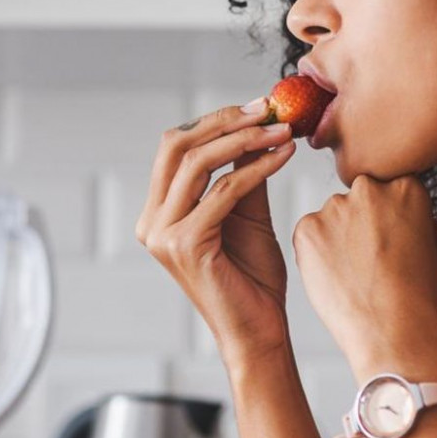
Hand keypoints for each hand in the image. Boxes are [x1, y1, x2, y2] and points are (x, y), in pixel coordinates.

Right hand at [136, 99, 296, 364]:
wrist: (259, 330)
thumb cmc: (253, 279)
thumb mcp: (247, 215)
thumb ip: (242, 174)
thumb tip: (255, 126)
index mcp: (159, 213)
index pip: (175, 148)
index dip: (215, 120)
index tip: (258, 106)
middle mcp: (152, 222)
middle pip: (176, 146)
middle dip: (224, 121)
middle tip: (268, 109)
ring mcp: (163, 235)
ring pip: (197, 163)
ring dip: (244, 139)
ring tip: (282, 130)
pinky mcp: (185, 245)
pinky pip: (224, 191)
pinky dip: (257, 168)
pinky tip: (283, 156)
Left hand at [292, 176, 436, 371]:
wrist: (392, 331)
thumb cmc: (421, 299)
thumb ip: (425, 224)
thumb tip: (413, 218)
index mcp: (406, 188)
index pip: (391, 191)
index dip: (390, 219)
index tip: (390, 241)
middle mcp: (368, 189)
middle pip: (359, 199)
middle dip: (363, 223)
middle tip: (370, 260)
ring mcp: (334, 207)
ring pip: (332, 218)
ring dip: (338, 238)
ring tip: (353, 276)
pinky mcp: (307, 229)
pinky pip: (309, 236)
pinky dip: (317, 255)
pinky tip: (335, 279)